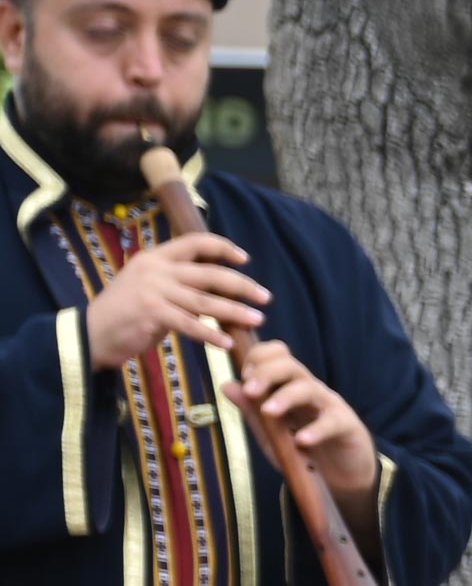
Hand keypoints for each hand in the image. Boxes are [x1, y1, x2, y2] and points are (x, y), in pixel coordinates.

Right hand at [83, 225, 265, 374]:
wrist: (91, 332)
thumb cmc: (127, 313)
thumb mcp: (152, 288)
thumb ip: (180, 285)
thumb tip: (219, 290)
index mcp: (155, 257)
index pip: (195, 242)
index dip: (223, 248)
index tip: (245, 259)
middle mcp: (155, 269)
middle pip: (209, 274)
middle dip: (242, 285)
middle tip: (265, 297)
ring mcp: (152, 290)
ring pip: (205, 301)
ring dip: (235, 312)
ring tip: (257, 320)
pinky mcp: (151, 313)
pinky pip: (190, 324)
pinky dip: (211, 335)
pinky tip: (228, 343)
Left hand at [230, 342, 377, 516]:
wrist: (340, 475)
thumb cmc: (304, 449)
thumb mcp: (270, 431)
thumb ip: (251, 410)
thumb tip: (227, 385)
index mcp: (289, 387)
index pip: (276, 356)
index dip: (257, 360)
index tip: (244, 378)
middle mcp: (309, 391)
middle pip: (290, 365)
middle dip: (266, 373)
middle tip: (250, 390)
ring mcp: (329, 406)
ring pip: (308, 389)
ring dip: (286, 397)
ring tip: (269, 412)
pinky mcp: (346, 426)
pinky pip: (332, 422)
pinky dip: (316, 431)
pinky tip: (301, 441)